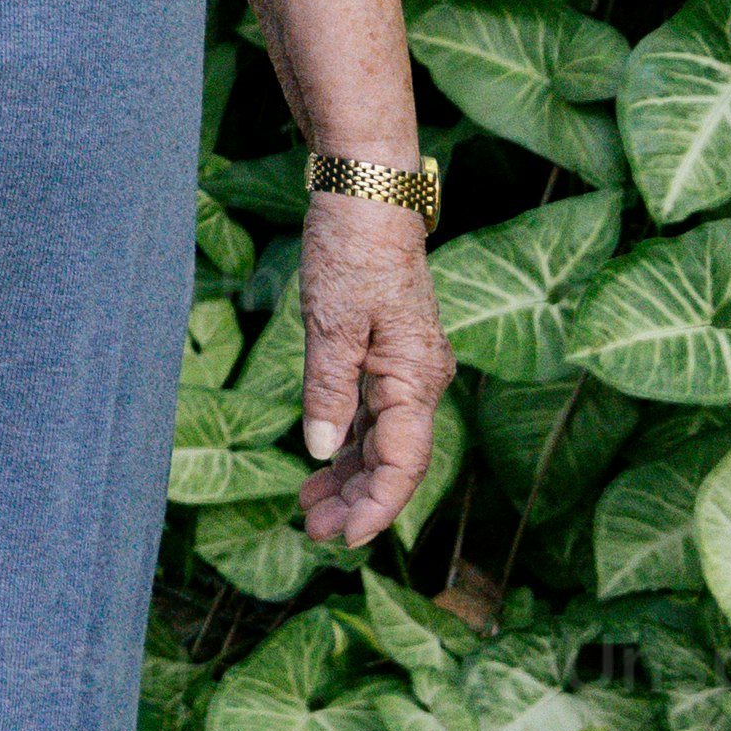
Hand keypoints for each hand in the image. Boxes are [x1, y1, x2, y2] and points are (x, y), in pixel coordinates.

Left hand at [291, 187, 450, 548]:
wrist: (367, 191)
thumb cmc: (353, 249)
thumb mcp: (332, 322)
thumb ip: (328, 390)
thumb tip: (320, 450)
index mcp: (418, 377)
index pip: (404, 463)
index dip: (377, 506)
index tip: (346, 540)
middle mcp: (421, 379)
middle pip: (393, 460)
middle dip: (356, 500)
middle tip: (312, 532)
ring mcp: (406, 368)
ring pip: (381, 440)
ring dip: (349, 476)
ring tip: (309, 509)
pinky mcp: (388, 355)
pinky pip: (372, 414)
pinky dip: (348, 442)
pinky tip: (322, 464)